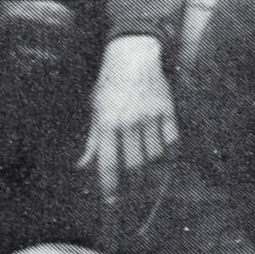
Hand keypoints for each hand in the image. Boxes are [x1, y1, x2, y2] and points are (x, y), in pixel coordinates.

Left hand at [80, 36, 175, 201]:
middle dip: (134, 183)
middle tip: (134, 193)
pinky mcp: (167, 109)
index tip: (112, 201)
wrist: (133, 53)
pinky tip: (165, 157)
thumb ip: (92, 140)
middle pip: (135, 164)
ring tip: (149, 175)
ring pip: (155, 154)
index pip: (108, 163)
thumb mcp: (95, 109)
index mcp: (106, 123)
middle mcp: (128, 122)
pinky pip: (172, 138)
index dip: (110, 186)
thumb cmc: (109, 83)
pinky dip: (170, 151)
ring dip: (152, 168)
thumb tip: (82, 165)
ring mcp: (150, 115)